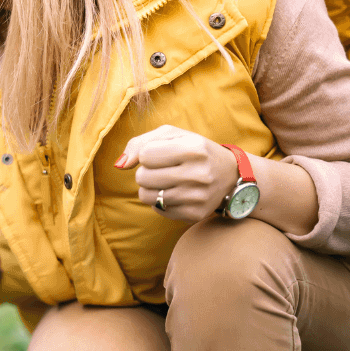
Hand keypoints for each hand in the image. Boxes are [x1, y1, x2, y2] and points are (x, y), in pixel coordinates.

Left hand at [114, 125, 238, 222]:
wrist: (230, 175)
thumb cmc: (193, 150)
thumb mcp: (171, 135)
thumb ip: (140, 143)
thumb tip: (120, 165)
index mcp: (194, 149)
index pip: (145, 154)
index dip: (148, 154)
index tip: (161, 154)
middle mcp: (198, 174)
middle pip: (142, 177)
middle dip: (146, 172)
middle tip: (163, 169)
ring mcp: (197, 197)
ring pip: (146, 196)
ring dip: (150, 188)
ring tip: (167, 181)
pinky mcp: (195, 214)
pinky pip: (158, 209)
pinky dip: (161, 201)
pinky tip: (177, 192)